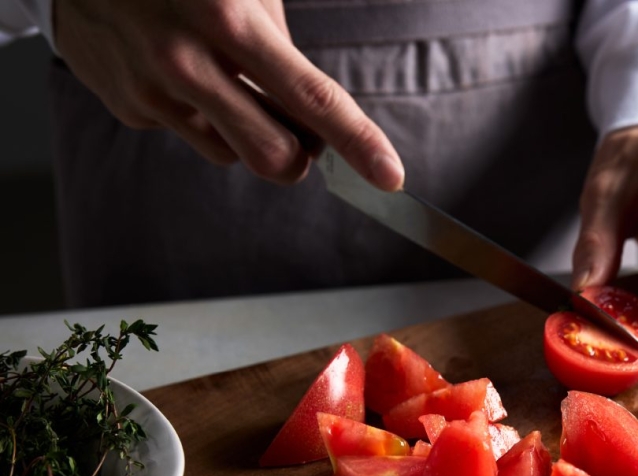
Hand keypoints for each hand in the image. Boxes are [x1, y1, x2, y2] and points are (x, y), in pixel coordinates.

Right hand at [53, 0, 403, 188]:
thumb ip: (278, 41)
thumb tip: (305, 106)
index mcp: (230, 20)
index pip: (312, 98)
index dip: (357, 142)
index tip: (389, 175)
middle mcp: (189, 62)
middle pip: (273, 157)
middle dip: (298, 160)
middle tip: (300, 137)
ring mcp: (153, 90)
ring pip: (230, 154)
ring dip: (246, 133)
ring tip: (226, 82)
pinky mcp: (128, 107)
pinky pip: (188, 134)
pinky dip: (200, 116)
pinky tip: (179, 74)